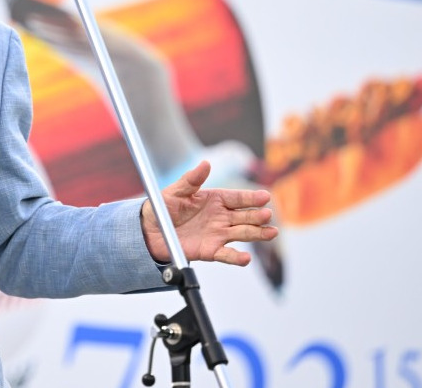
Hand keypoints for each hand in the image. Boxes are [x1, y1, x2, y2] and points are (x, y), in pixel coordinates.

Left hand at [141, 161, 277, 265]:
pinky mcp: (210, 250)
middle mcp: (221, 217)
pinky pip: (226, 254)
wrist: (150, 231)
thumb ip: (191, 179)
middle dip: (257, 216)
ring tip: (271, 233)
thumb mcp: (176, 191)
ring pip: (242, 234)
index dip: (251, 197)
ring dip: (257, 234)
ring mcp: (218, 234)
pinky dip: (236, 257)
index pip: (238, 198)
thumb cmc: (163, 207)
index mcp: (215, 200)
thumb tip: (205, 163)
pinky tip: (246, 258)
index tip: (265, 197)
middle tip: (267, 215)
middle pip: (245, 216)